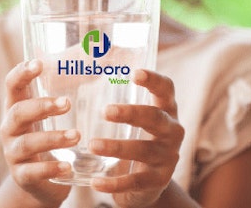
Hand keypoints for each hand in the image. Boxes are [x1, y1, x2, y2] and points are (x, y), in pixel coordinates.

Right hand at [0, 59, 75, 205]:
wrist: (40, 182)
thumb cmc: (50, 139)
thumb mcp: (54, 117)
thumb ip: (69, 91)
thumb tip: (103, 59)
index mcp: (17, 108)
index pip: (12, 85)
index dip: (22, 73)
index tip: (39, 64)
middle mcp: (10, 129)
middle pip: (17, 112)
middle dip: (41, 107)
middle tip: (67, 103)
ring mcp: (13, 154)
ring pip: (27, 143)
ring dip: (52, 138)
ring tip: (77, 136)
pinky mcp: (22, 176)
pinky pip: (32, 172)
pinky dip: (50, 168)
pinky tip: (68, 167)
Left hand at [92, 70, 183, 207]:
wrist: (147, 184)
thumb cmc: (136, 140)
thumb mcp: (133, 122)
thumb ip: (116, 101)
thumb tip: (77, 67)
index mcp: (166, 110)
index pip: (166, 90)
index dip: (154, 80)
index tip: (134, 73)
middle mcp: (172, 132)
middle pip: (156, 118)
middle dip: (132, 113)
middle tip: (106, 111)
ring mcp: (167, 157)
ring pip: (144, 150)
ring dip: (117, 147)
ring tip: (93, 145)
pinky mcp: (158, 181)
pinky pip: (135, 182)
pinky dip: (114, 183)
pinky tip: (95, 183)